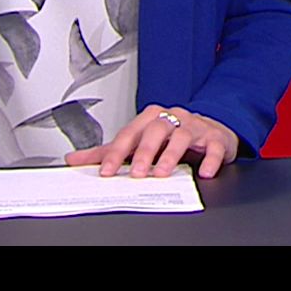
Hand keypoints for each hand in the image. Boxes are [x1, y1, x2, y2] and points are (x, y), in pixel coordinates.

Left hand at [64, 105, 238, 179]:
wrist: (209, 129)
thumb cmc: (170, 135)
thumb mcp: (138, 141)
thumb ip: (108, 151)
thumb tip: (74, 159)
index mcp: (150, 118)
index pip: (130, 133)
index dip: (117, 152)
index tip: (107, 171)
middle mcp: (172, 118)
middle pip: (156, 130)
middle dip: (145, 151)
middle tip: (137, 172)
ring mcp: (195, 127)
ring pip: (182, 136)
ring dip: (172, 155)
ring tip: (163, 173)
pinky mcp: (215, 138)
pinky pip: (214, 146)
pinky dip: (210, 158)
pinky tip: (203, 172)